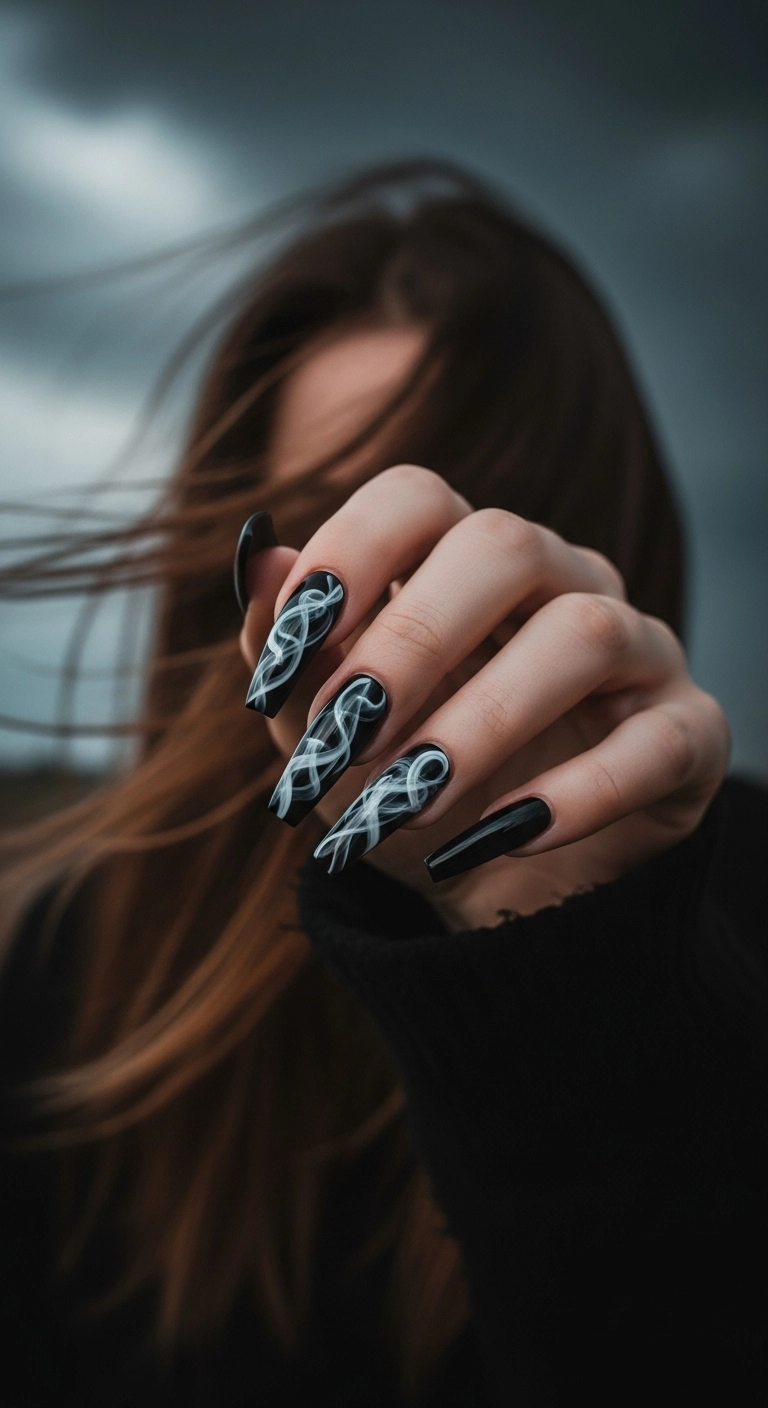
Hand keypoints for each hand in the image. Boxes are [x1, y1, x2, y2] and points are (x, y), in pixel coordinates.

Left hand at [239, 465, 729, 928]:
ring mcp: (635, 651)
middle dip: (411, 640)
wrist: (500, 896)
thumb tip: (255, 557)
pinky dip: (578, 793)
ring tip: (410, 802)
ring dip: (484, 720)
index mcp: (461, 565)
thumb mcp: (328, 739)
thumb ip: (292, 657)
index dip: (352, 549)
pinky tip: (501, 838)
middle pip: (503, 545)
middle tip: (344, 735)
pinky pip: (657, 741)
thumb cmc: (406, 792)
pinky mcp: (688, 733)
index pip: (418, 496)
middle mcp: (558, 583)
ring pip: (584, 633)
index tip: (293, 640)